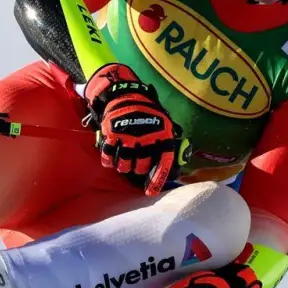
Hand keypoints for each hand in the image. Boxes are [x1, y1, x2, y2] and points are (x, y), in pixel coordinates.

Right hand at [83, 63, 180, 194]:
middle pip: (140, 167)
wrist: (126, 94)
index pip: (162, 163)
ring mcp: (128, 137)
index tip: (150, 193)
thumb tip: (179, 168)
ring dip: (123, 166)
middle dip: (138, 169)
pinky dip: (108, 160)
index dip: (156, 180)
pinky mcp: (112, 134)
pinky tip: (110, 159)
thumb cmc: (148, 114)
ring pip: (124, 165)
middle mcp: (146, 138)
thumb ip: (170, 145)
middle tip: (136, 164)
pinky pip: (108, 156)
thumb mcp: (165, 125)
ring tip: (124, 161)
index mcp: (162, 136)